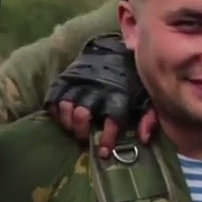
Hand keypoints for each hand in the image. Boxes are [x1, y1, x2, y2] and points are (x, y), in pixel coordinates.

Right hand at [44, 34, 150, 156]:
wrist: (115, 49)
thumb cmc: (131, 79)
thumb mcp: (146, 96)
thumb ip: (148, 117)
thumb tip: (144, 139)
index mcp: (119, 94)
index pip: (113, 118)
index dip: (107, 137)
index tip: (103, 152)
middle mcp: (97, 89)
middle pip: (82, 113)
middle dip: (80, 129)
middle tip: (84, 138)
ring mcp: (80, 82)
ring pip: (65, 104)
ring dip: (66, 120)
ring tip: (71, 127)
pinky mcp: (67, 76)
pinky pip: (54, 93)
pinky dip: (53, 106)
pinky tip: (58, 115)